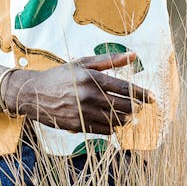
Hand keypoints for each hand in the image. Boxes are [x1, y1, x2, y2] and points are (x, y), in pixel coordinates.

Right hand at [6, 52, 154, 135]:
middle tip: (142, 107)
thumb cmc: (61, 75)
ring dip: (127, 119)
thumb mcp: (83, 63)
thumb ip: (110, 60)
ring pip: (115, 121)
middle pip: (123, 107)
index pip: (125, 89)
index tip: (152, 97)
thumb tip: (133, 55)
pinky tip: (115, 122)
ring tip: (131, 116)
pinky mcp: (78, 126)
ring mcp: (83, 113)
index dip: (142, 94)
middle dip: (137, 108)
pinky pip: (103, 130)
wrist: (33, 93)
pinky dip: (113, 127)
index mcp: (91, 78)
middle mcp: (89, 96)